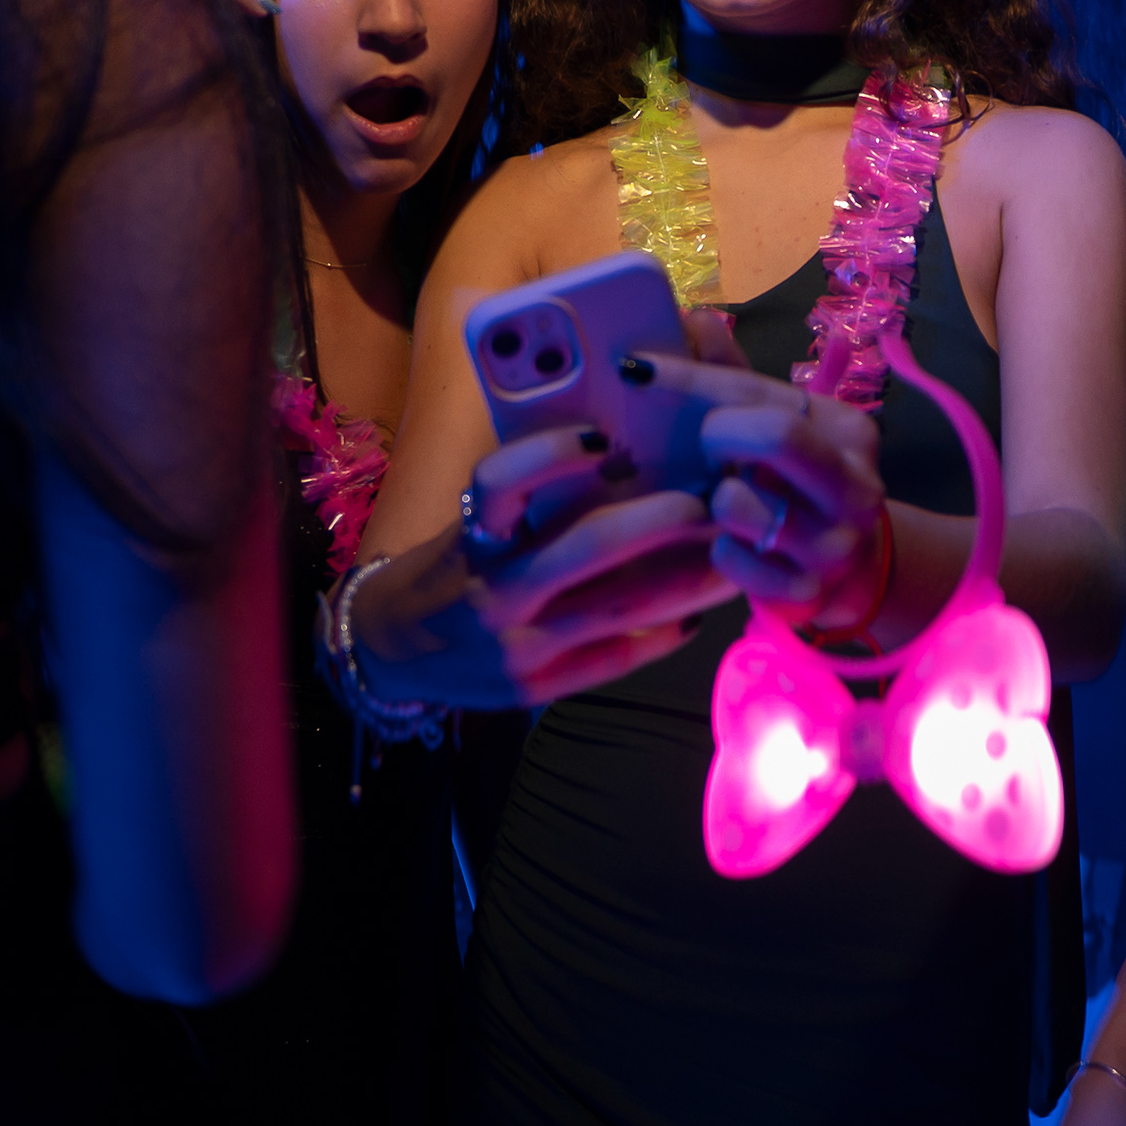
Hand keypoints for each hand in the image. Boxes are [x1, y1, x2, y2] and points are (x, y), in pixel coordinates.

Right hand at [351, 422, 735, 706]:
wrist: (394, 649)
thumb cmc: (453, 566)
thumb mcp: (472, 523)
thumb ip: (530, 496)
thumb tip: (619, 444)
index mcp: (474, 533)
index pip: (501, 482)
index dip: (551, 456)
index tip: (604, 437)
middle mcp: (494, 589)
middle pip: (587, 546)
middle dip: (661, 519)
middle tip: (714, 498)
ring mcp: (516, 646)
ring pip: (618, 607)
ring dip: (685, 579)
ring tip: (730, 553)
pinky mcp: (536, 688)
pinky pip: (615, 658)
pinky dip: (662, 634)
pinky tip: (697, 613)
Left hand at [646, 353, 891, 627]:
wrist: (846, 572)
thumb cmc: (796, 487)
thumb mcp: (777, 427)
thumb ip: (735, 377)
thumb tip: (696, 319)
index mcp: (849, 432)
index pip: (761, 392)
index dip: (690, 378)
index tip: (634, 368)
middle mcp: (854, 487)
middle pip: (776, 435)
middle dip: (721, 435)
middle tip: (705, 445)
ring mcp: (834, 546)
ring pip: (739, 504)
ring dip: (718, 501)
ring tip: (729, 501)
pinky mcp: (806, 594)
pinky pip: (731, 559)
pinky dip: (723, 551)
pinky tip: (736, 545)